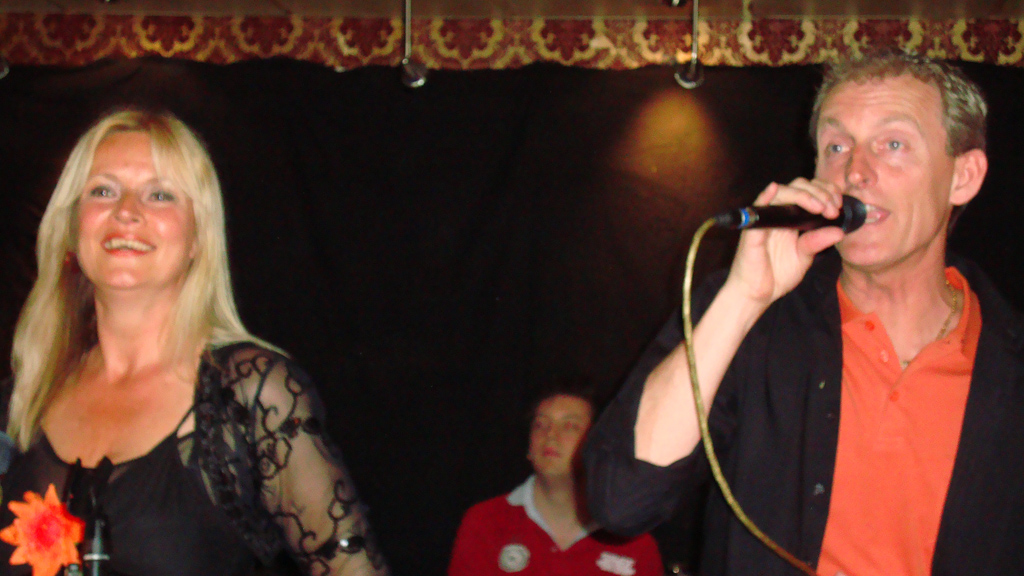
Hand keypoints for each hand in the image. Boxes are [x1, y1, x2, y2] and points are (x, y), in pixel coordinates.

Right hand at [723, 178, 846, 307]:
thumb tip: (839, 231)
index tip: (838, 205)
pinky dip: (765, 197)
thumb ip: (818, 241)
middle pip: (797, 186)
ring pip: (781, 192)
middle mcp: (778, 215)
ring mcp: (765, 220)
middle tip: (832, 209)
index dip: (825, 191)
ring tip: (820, 207)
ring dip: (803, 195)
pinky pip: (756, 209)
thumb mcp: (804, 257)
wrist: (757, 294)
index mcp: (792, 218)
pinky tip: (774, 189)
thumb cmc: (776, 274)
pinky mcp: (752, 231)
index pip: (809, 192)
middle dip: (820, 193)